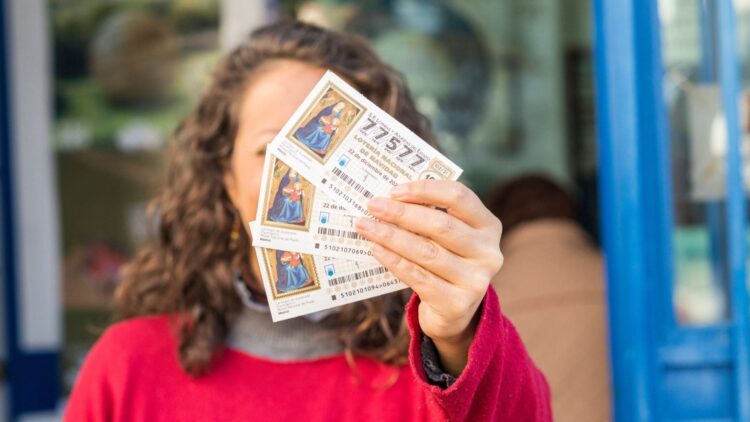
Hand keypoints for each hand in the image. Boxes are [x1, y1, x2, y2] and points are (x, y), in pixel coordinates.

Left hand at [354, 180, 503, 375]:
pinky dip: (393, 260)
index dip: (426, 190)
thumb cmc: (445, 261)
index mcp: (488, 225)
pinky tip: (375, 249)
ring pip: (426, 252)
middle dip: (401, 213)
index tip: (394, 190)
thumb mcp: (448, 237)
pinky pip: (418, 276)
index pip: (459, 197)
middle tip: (372, 205)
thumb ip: (430, 217)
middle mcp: (488, 252)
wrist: (453, 311)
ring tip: (365, 226)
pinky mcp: (456, 303)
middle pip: (441, 225)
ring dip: (391, 236)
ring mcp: (475, 280)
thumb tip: (388, 199)